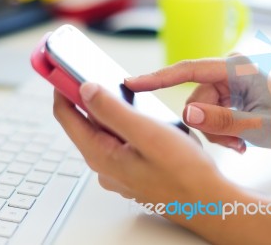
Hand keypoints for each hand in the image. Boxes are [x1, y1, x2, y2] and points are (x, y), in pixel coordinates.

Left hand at [53, 83, 236, 240]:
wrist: (208, 202)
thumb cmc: (184, 172)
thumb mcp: (146, 133)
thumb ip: (112, 110)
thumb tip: (86, 89)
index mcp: (100, 155)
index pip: (66, 116)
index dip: (63, 89)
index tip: (66, 68)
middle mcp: (104, 165)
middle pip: (84, 124)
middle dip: (90, 98)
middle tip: (102, 76)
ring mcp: (117, 170)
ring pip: (104, 133)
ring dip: (110, 112)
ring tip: (127, 97)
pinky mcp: (131, 171)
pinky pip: (119, 143)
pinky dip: (124, 127)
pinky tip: (143, 121)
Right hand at [125, 57, 270, 150]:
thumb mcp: (258, 127)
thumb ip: (221, 121)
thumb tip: (186, 114)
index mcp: (235, 69)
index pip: (188, 70)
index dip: (157, 78)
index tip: (132, 83)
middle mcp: (227, 70)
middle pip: (194, 100)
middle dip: (207, 126)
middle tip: (232, 144)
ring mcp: (226, 82)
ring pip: (200, 110)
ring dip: (215, 132)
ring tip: (238, 143)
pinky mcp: (226, 93)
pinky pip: (209, 113)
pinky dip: (219, 130)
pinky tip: (238, 139)